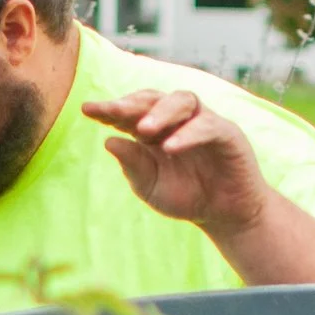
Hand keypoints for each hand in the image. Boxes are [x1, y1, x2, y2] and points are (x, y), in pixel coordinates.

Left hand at [81, 88, 270, 235]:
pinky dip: (188, 134)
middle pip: (153, 98)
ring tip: (144, 128)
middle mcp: (176, 120)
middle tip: (112, 111)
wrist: (223, 215)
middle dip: (131, 104)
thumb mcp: (150, 187)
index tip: (87, 109)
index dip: (109, 109)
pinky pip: (207, 125)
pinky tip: (171, 147)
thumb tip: (109, 142)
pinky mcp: (227, 133)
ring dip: (161, 112)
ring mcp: (202, 122)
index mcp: (153, 132)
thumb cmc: (186, 197)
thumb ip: (133, 166)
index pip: (129, 113)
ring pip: (182, 100)